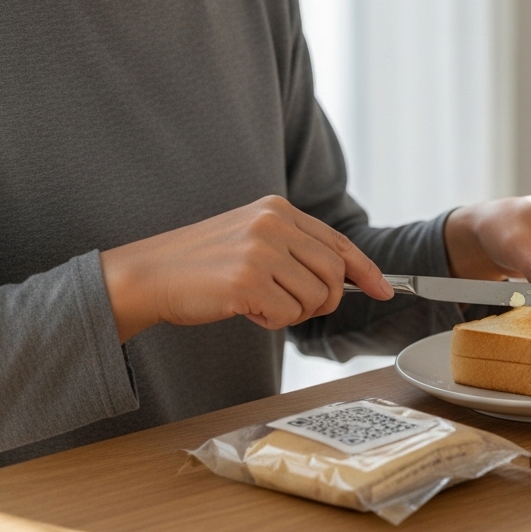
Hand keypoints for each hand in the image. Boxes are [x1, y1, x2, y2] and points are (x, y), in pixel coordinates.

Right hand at [99, 196, 393, 342]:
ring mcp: (260, 250)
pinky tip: (245, 309)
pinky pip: (288, 314)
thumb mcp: (252, 238)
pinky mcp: (247, 280)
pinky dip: (272, 321)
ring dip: (293, 313)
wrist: (147, 275)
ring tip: (259, 302)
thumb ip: (295, 248)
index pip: (338, 242)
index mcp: (277, 209)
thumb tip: (345, 278)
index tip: (383, 290)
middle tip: (293, 307)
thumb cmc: (201, 265)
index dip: (365, 270)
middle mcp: (273, 224)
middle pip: (334, 273)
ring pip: (315, 297)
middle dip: (324, 300)